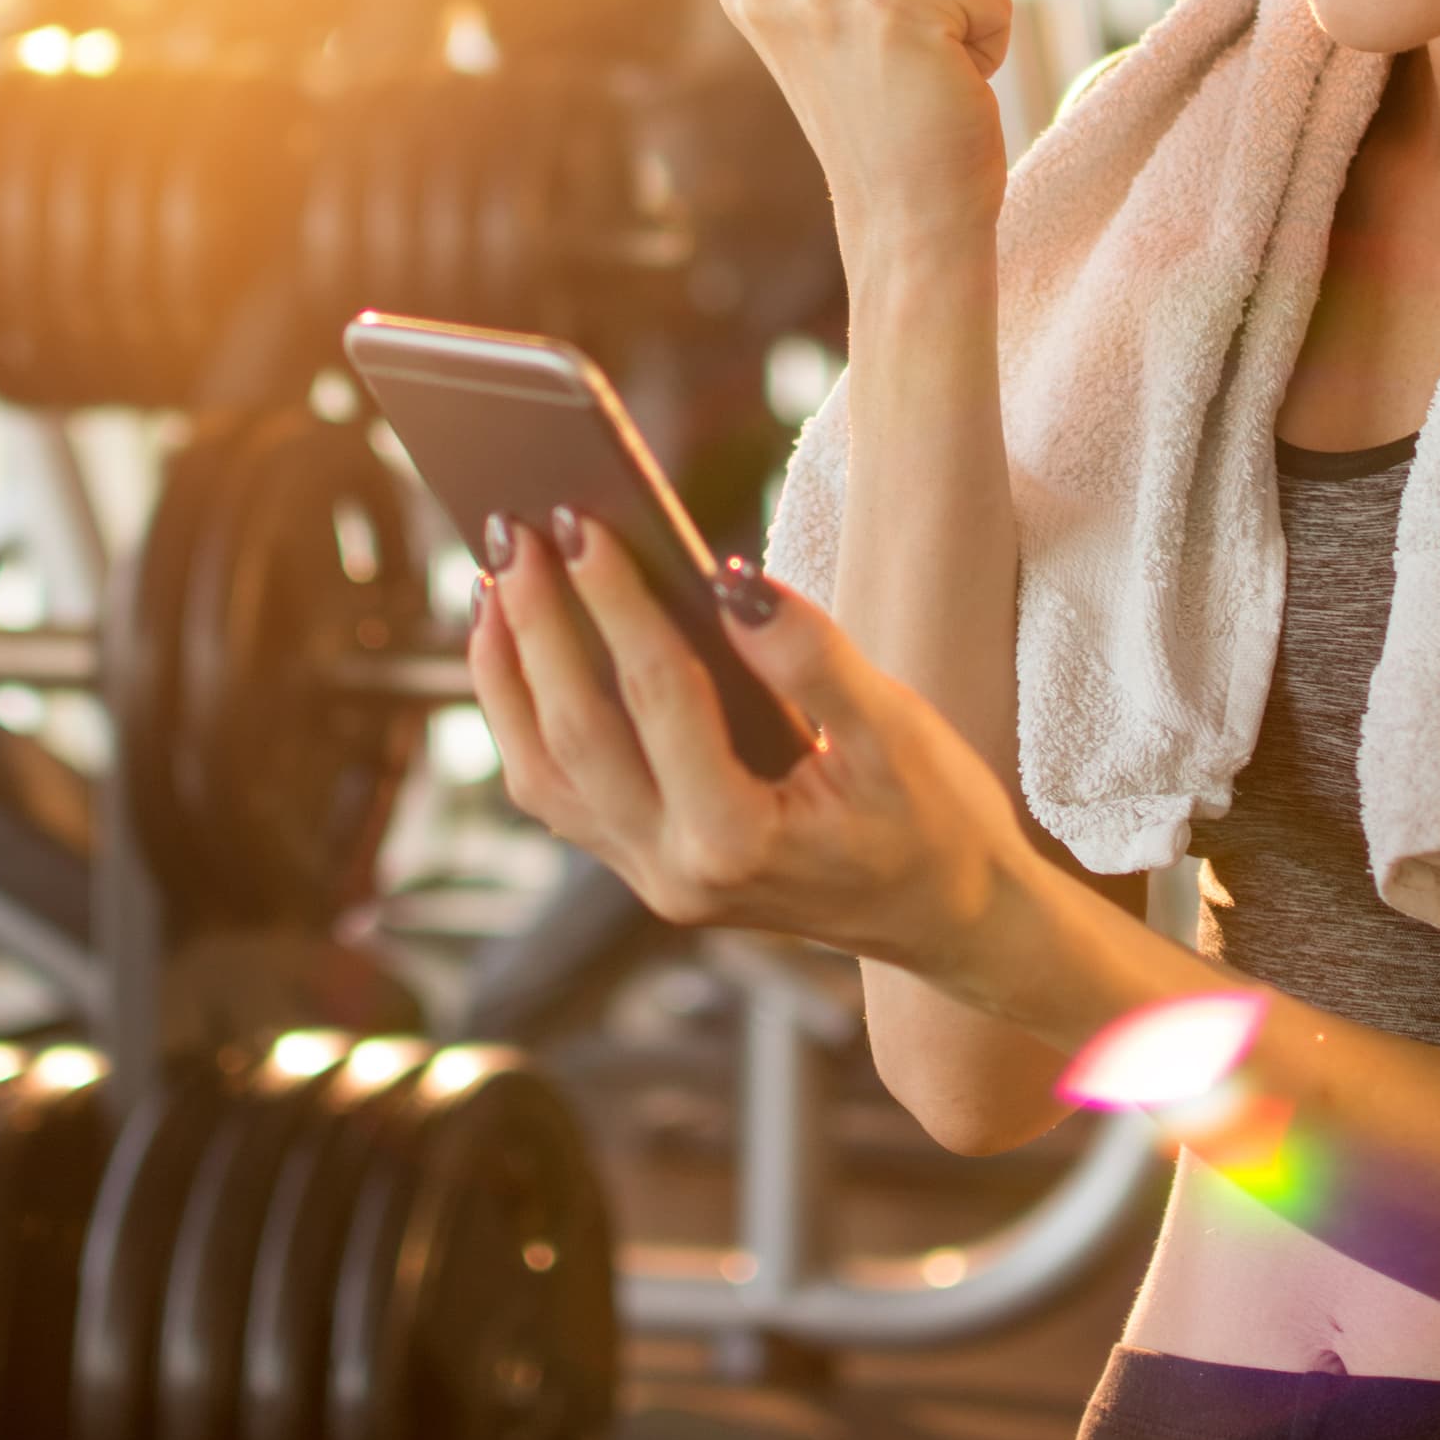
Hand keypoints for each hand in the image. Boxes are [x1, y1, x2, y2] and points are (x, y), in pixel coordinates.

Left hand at [467, 509, 1039, 976]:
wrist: (948, 918)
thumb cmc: (932, 817)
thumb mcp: (893, 730)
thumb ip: (812, 658)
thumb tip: (730, 581)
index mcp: (738, 841)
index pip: (656, 696)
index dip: (614, 600)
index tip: (578, 521)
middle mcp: (675, 873)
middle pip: (574, 734)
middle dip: (536, 623)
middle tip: (510, 526)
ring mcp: (649, 879)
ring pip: (541, 775)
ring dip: (507, 674)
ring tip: (492, 577)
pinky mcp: (642, 868)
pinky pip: (558, 793)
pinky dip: (525, 716)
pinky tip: (520, 645)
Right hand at [719, 0, 1012, 272]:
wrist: (905, 219)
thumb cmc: (887, 122)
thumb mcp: (837, 24)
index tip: (866, 57)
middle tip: (898, 74)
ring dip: (962, 22)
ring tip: (919, 82)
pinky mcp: (897, 14)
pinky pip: (993, 1)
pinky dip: (990, 49)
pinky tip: (944, 93)